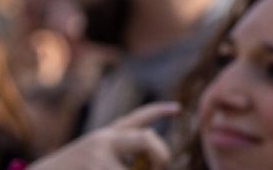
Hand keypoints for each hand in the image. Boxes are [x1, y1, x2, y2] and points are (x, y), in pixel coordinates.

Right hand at [29, 102, 179, 169]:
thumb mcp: (95, 157)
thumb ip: (122, 152)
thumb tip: (158, 160)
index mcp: (105, 137)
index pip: (136, 119)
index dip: (158, 112)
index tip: (177, 108)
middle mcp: (103, 141)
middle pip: (146, 139)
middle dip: (162, 153)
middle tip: (162, 165)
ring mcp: (99, 158)